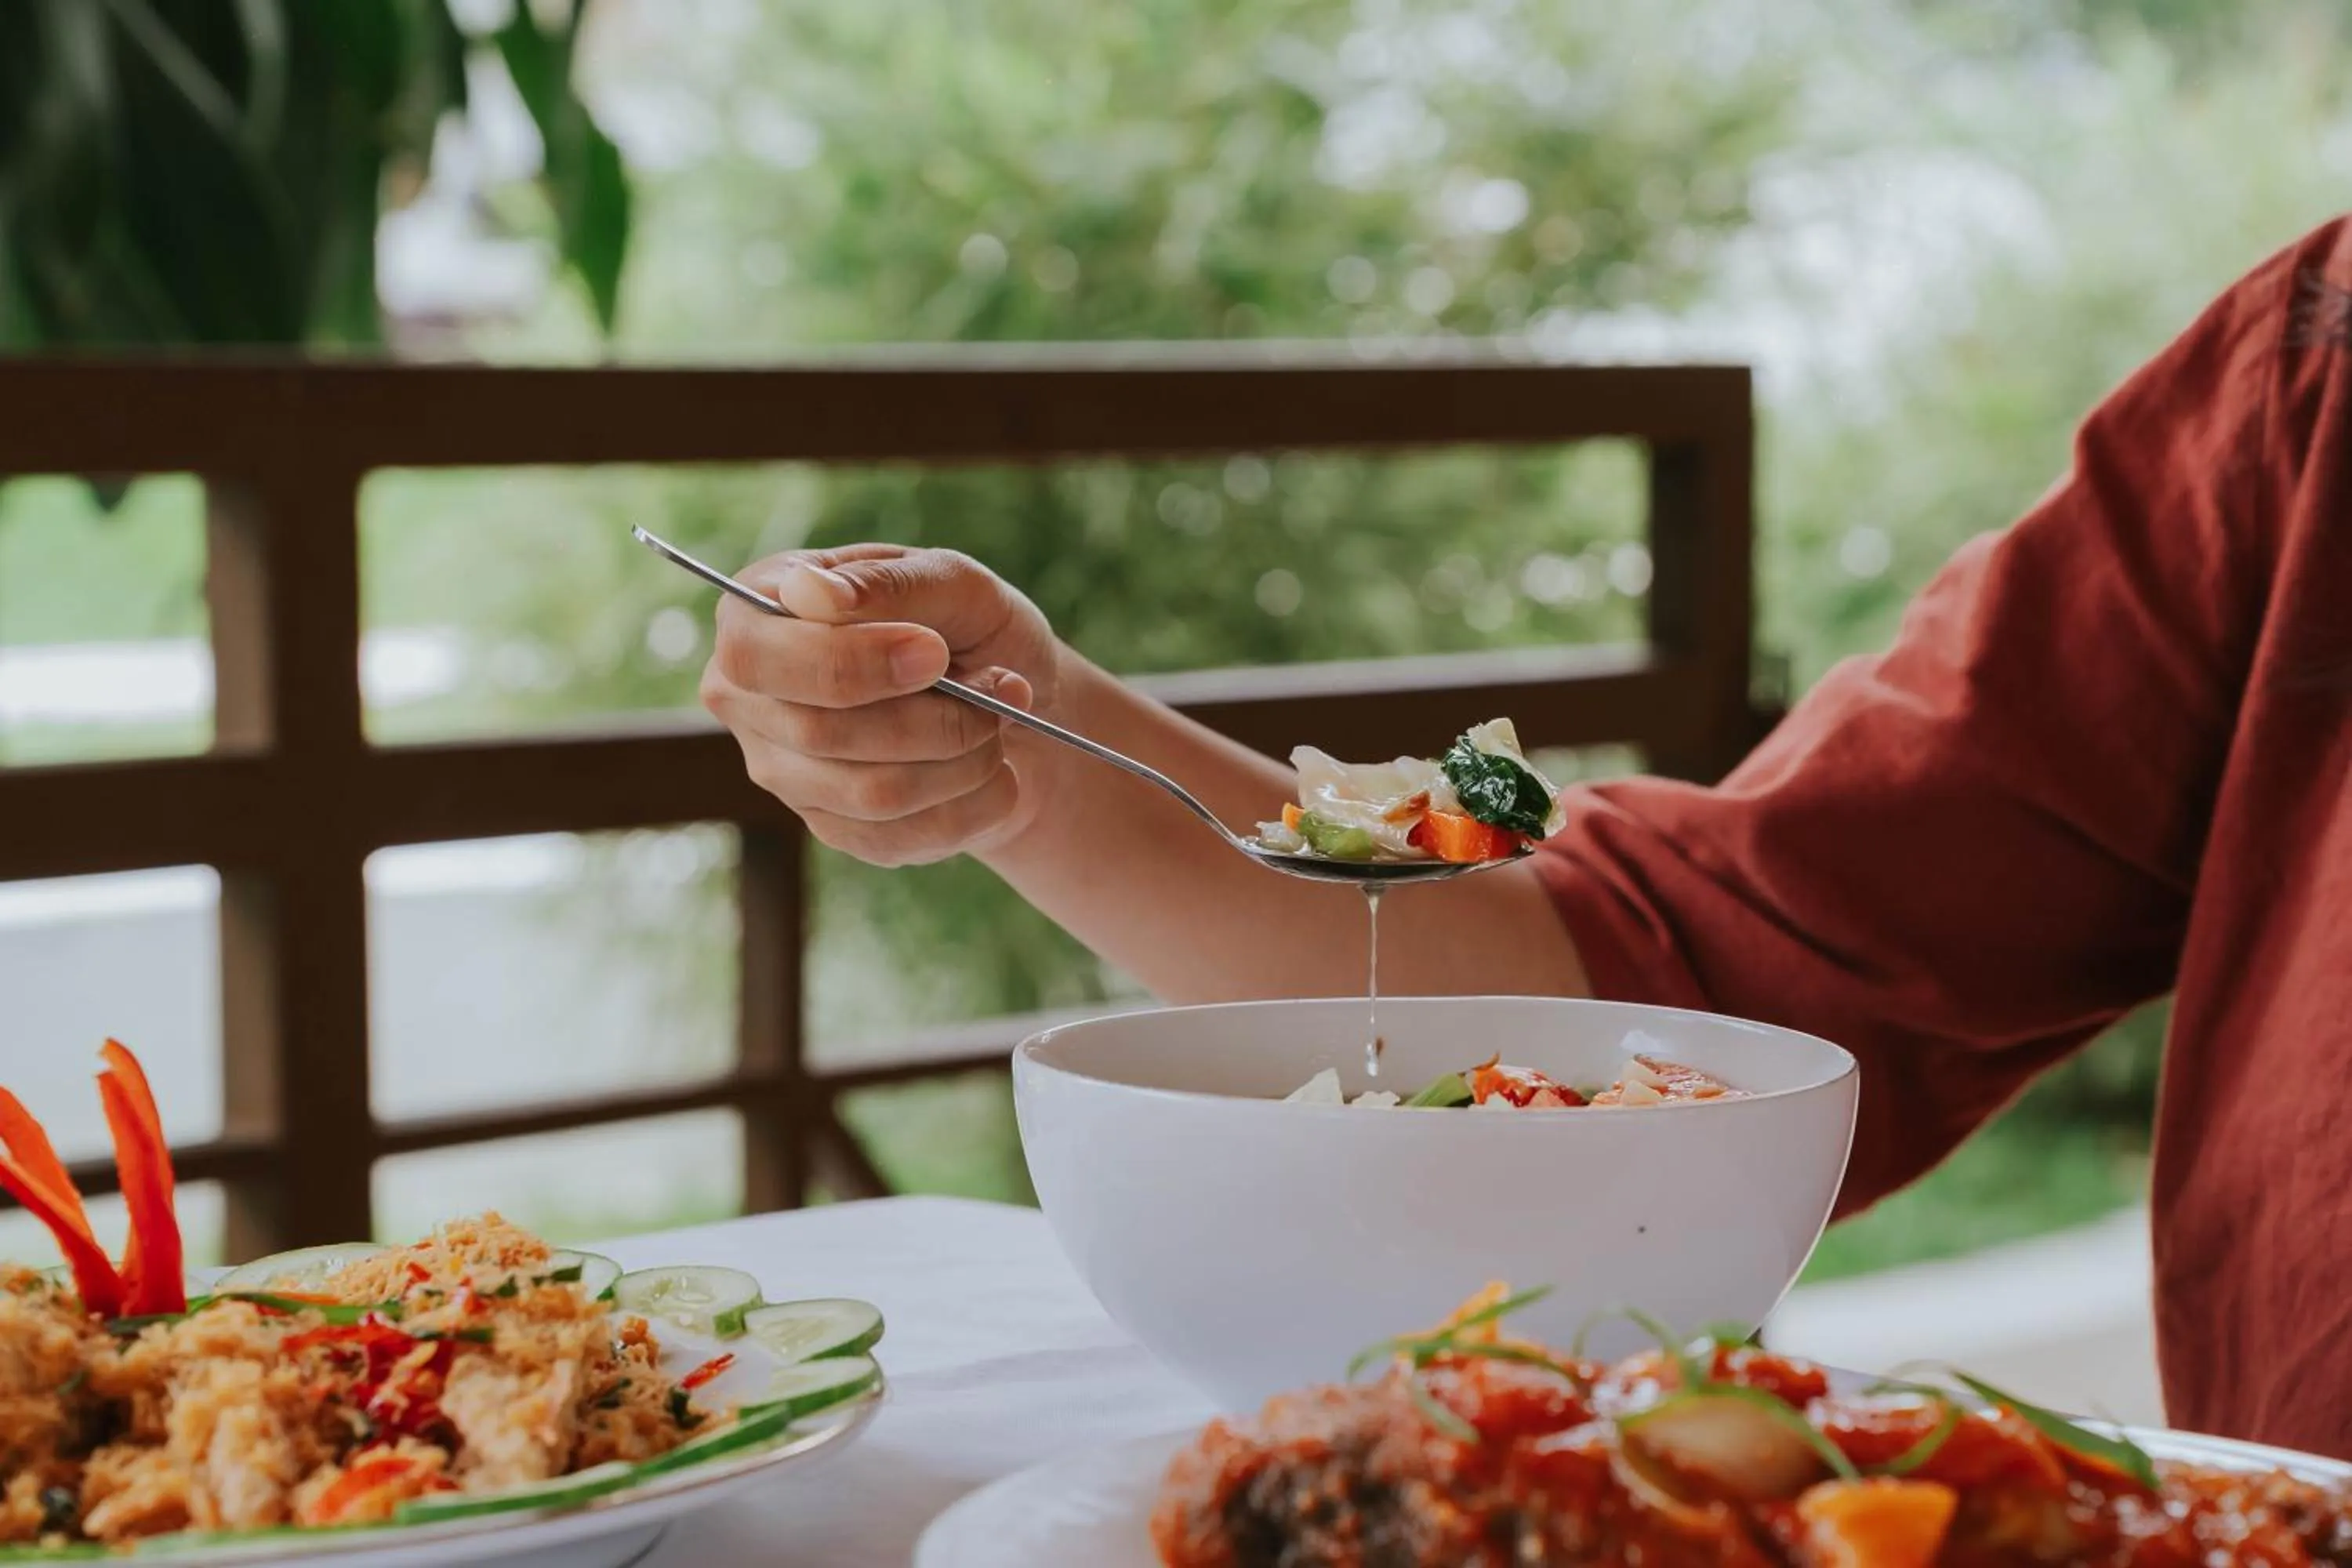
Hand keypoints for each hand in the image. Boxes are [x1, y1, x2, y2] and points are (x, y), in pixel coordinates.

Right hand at [701, 544, 1064, 865]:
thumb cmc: (967, 625)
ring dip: (962, 761)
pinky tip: (994, 771)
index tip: (936, 652)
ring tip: (999, 726)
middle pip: (820, 732)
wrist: (1012, 700)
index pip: (759, 657)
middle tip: (1000, 688)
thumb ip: (883, 585)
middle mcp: (748, 699)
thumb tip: (811, 593)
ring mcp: (783, 771)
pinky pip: (900, 837)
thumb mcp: (948, 580)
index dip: (855, 661)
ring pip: (869, 793)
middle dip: (935, 717)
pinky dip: (971, 804)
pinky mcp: (832, 827)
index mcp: (754, 613)